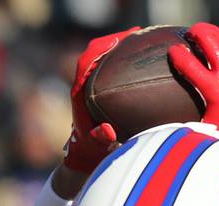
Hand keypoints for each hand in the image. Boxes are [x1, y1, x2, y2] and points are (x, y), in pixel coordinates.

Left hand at [64, 28, 139, 171]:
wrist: (85, 157)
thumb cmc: (91, 153)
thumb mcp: (97, 148)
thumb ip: (101, 139)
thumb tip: (107, 131)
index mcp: (79, 95)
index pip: (85, 63)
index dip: (100, 49)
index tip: (117, 40)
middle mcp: (83, 87)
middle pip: (94, 54)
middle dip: (113, 41)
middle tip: (135, 33)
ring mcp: (91, 87)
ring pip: (101, 58)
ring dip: (118, 47)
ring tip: (139, 39)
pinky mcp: (99, 90)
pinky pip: (108, 67)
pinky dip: (121, 58)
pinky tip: (138, 56)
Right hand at [168, 23, 218, 156]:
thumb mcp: (212, 129)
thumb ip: (193, 123)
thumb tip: (175, 129)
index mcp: (214, 88)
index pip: (188, 63)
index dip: (176, 55)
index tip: (173, 52)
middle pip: (208, 38)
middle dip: (196, 32)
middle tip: (190, 36)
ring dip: (211, 31)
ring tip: (204, 34)